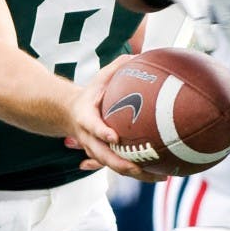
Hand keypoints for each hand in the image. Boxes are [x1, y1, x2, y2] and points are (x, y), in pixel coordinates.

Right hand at [63, 56, 166, 182]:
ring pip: (114, 166)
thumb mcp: (100, 77)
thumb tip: (139, 55)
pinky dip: (138, 173)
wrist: (69, 113)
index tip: (114, 136)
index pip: (91, 126)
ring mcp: (95, 150)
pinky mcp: (104, 157)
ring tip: (159, 175)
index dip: (101, 132)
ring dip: (135, 173)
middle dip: (121, 163)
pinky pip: (121, 167)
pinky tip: (159, 174)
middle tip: (140, 166)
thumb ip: (117, 67)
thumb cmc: (91, 93)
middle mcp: (88, 137)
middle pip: (103, 155)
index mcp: (85, 117)